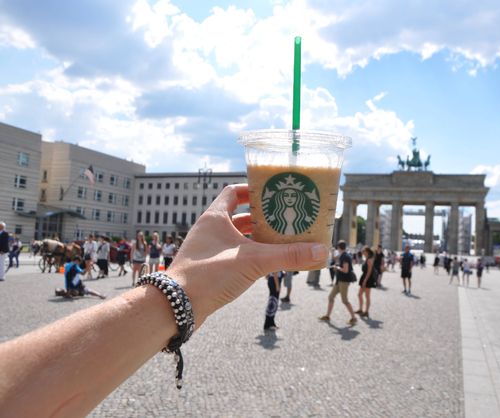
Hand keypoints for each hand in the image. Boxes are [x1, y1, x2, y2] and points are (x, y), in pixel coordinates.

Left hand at [167, 184, 327, 324]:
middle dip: (263, 216)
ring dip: (256, 236)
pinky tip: (265, 262)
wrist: (176, 306)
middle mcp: (209, 229)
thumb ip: (288, 256)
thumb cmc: (209, 275)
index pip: (234, 191)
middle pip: (239, 214)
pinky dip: (249, 253)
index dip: (254, 190)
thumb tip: (321, 251)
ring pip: (236, 236)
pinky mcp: (208, 267)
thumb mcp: (254, 261)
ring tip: (280, 239)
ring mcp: (207, 248)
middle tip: (285, 217)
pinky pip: (233, 253)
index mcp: (215, 217)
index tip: (273, 193)